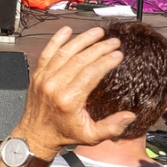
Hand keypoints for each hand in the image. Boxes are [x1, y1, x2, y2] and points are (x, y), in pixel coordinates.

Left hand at [12, 26, 134, 157]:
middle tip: (114, 41)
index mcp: (69, 100)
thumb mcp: (91, 136)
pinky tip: (67, 30)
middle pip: (80, 59)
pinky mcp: (37, 74)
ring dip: (82, 39)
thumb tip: (131, 115)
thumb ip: (112, 127)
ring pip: (64, 52)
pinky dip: (56, 40)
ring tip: (98, 32)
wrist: (35, 135)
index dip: (106, 61)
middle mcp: (54, 86)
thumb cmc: (64, 134)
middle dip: (99, 48)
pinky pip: (46, 52)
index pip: (91, 73)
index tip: (119, 54)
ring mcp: (44, 78)